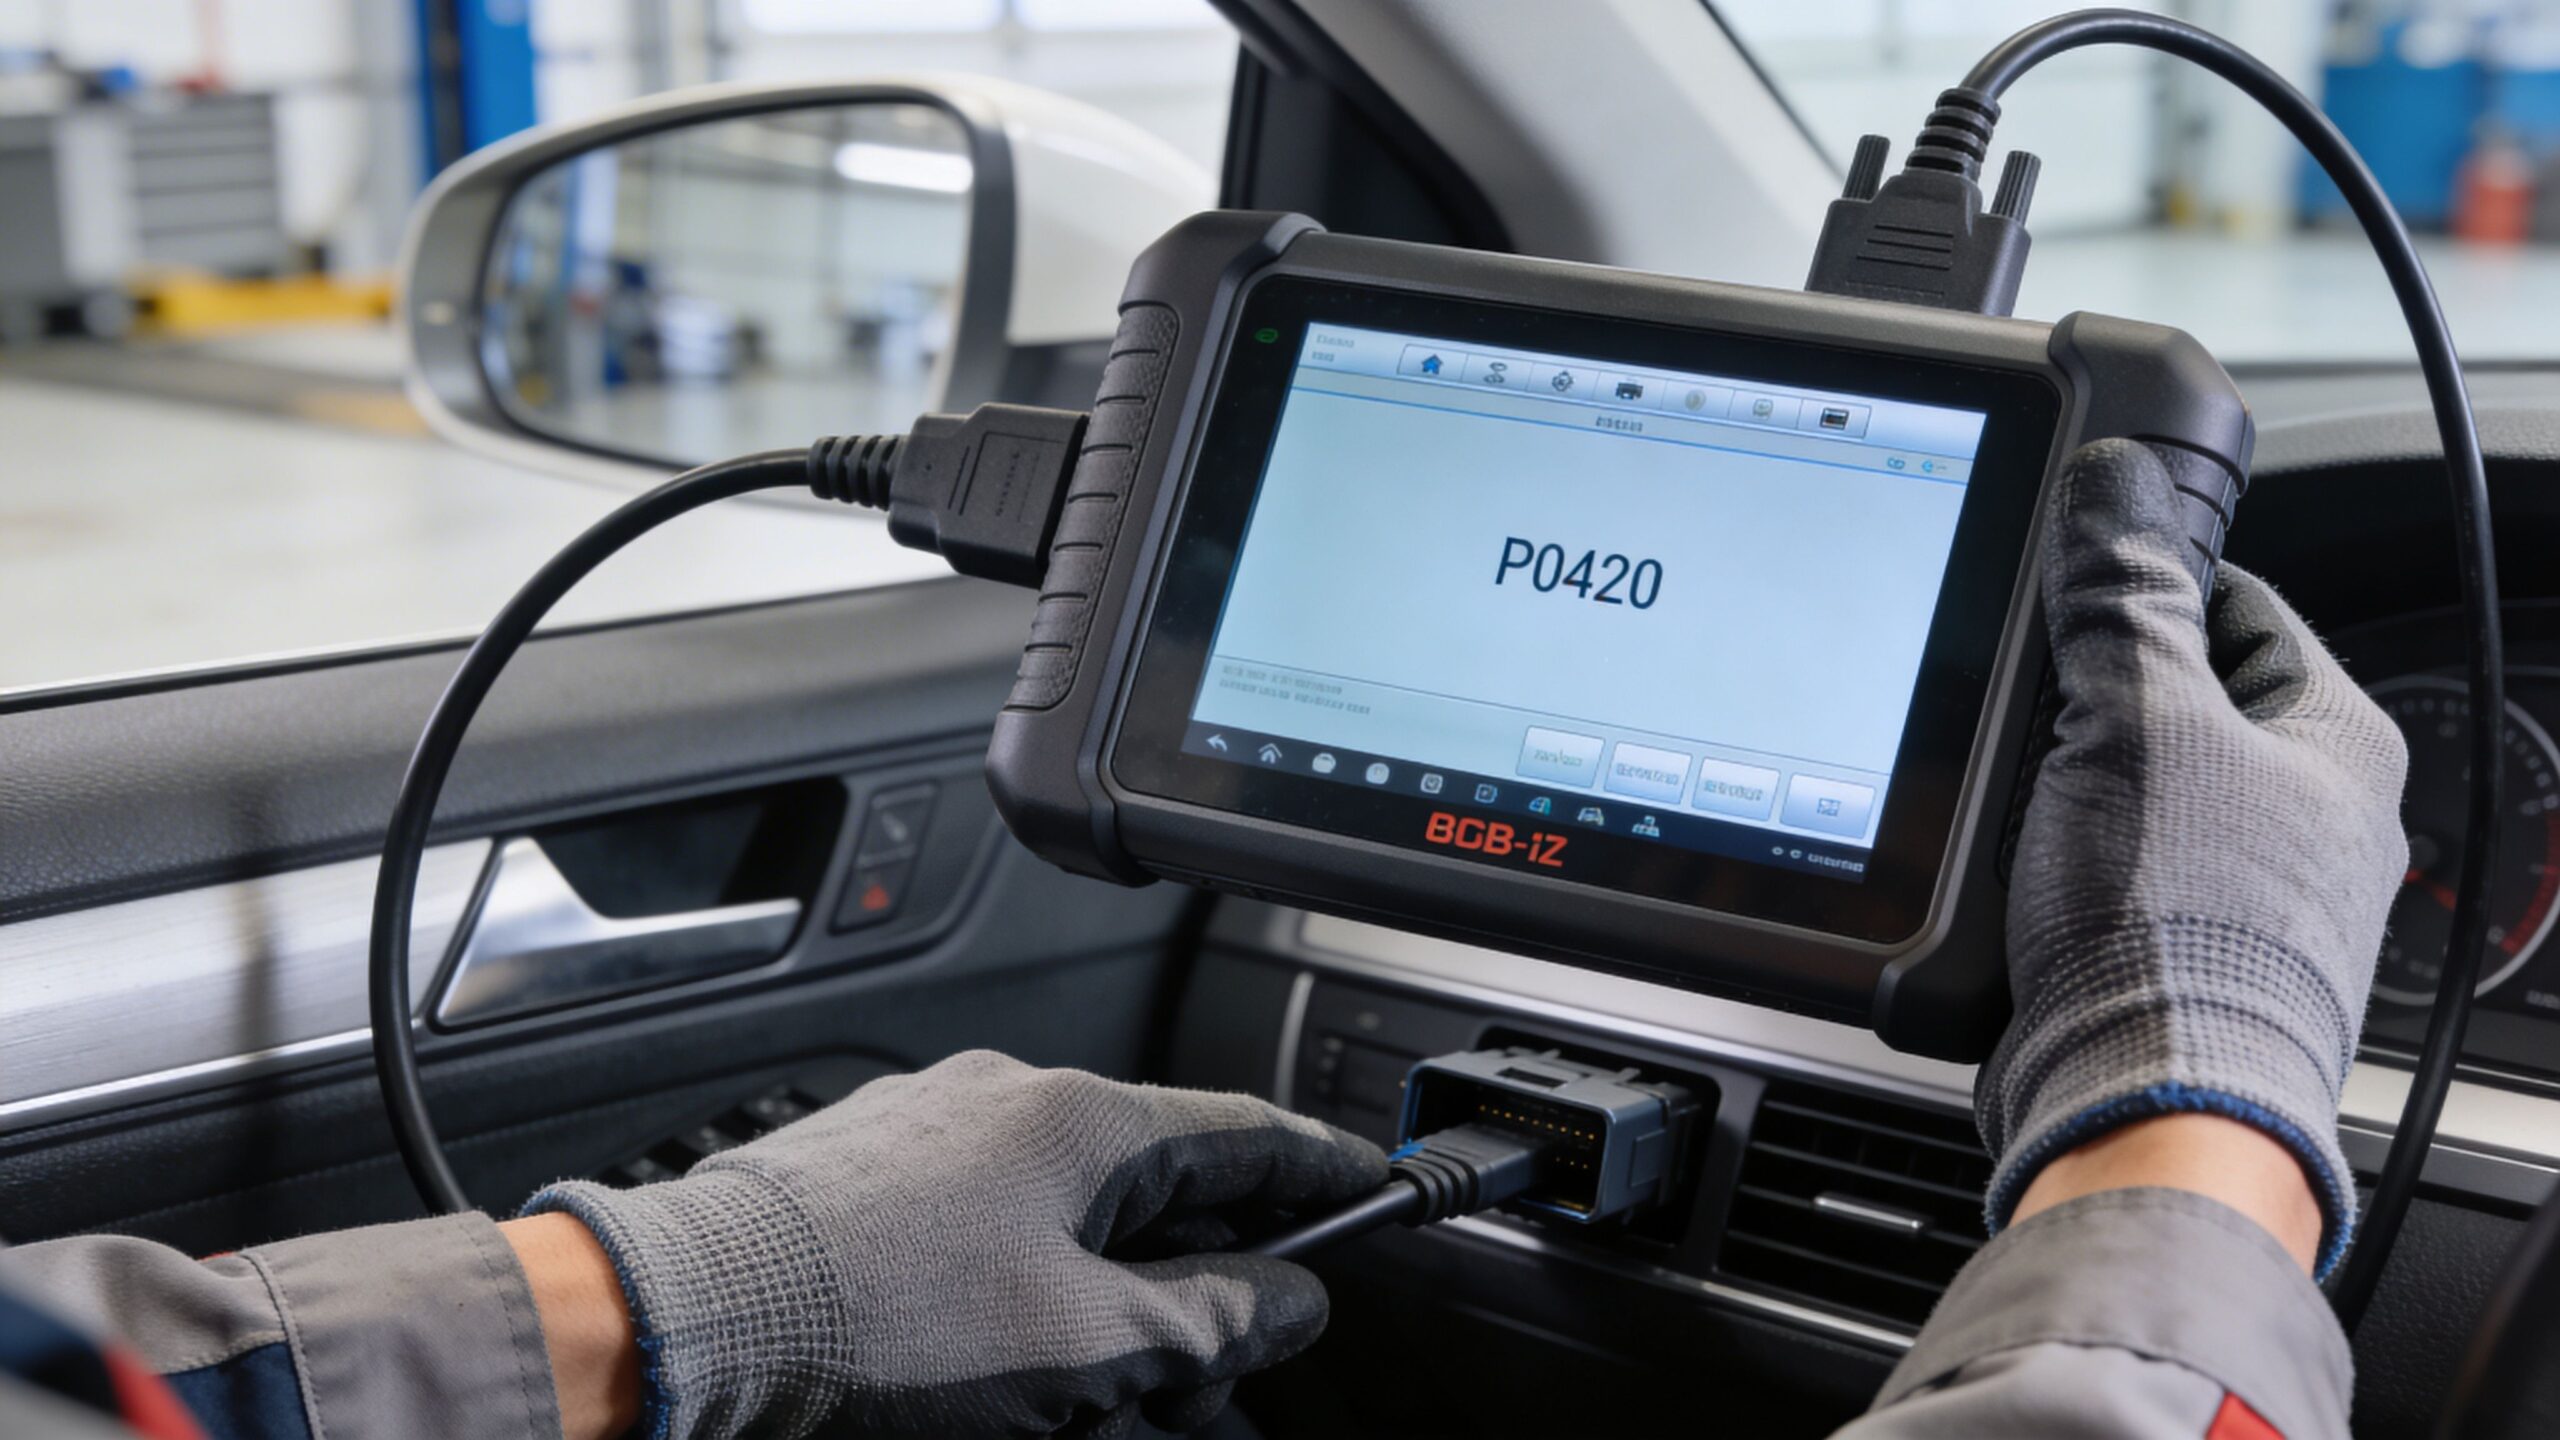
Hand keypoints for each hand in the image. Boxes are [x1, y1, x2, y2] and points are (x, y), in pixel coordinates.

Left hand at [524, 1051, 1386, 1438]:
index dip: (1319, 1172)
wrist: (685, 1321)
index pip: (1243, 1132)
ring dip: (1099, 1298)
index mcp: (1080, 1119)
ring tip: (1073, 1393)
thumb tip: (1289, 1301)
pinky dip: (1021, 1285)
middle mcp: (1008, 1098)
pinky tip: (990, 1360)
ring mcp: (930, 1128)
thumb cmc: (878, 1328)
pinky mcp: (866, 1173)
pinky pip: (986, 1221)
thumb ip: (1211, 1320)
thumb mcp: (1087, 1346)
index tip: (1368, 1190)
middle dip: (1190, 1283)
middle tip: (1193, 1375)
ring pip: (1065, 1213)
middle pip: (1154, 1185)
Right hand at [1983, 438, 2408, 1278]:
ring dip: (2069, 786)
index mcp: (2340, 742)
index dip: (2145, 581)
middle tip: (2025, 692)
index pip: (2241, 606)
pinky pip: (2115, 874)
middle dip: (2093, 695)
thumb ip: (2119, 595)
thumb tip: (2115, 487)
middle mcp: (2316, 821)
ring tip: (2016, 793)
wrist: (2140, 1103)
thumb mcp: (2133, 717)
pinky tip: (2018, 873)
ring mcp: (2253, 897)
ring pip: (2141, 793)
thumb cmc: (2174, 926)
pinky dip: (2062, 862)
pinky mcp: (2183, 960)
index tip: (2072, 576)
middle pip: (2183, 703)